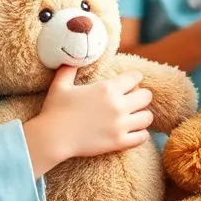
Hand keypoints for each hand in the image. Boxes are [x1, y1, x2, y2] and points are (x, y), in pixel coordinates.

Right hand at [24, 66, 153, 175]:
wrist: (52, 138)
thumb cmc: (55, 110)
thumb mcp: (61, 84)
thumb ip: (69, 69)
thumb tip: (73, 57)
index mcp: (107, 88)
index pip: (136, 77)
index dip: (134, 78)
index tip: (130, 82)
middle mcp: (118, 105)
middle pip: (146, 96)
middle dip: (141, 96)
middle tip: (133, 100)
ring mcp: (120, 125)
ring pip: (147, 117)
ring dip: (142, 115)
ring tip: (134, 116)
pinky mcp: (119, 142)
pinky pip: (142, 137)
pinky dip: (140, 134)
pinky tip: (132, 131)